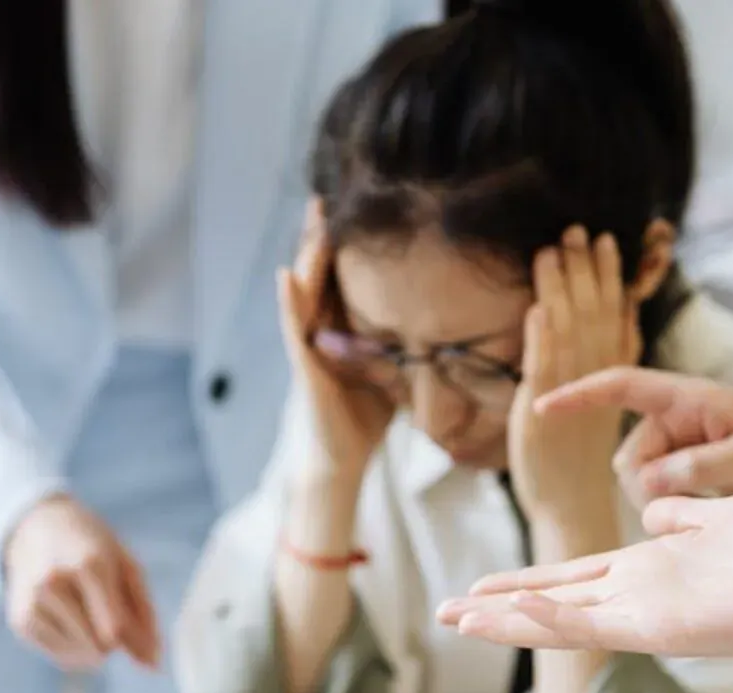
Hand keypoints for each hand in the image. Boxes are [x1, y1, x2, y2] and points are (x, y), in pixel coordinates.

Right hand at [4, 494, 159, 670]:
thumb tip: (153, 665)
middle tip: (105, 610)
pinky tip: (68, 620)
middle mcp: (54, 583)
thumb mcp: (127, 569)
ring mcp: (32, 602)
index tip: (127, 626)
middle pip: (98, 647)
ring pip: (79, 656)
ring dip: (92, 646)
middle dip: (112, 641)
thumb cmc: (94, 549)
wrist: (38, 529)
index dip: (127, 638)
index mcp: (88, 564)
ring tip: (85, 611)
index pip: (113, 628)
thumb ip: (144, 617)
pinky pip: (60, 657)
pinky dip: (72, 649)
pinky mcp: (19, 621)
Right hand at [279, 201, 393, 486]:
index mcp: (342, 327)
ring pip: (305, 290)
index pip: (344, 274)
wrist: (341, 457)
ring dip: (307, 254)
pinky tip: (287, 275)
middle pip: (321, 272)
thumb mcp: (392, 367)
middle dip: (324, 235)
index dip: (349, 241)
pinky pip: (294, 328)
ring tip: (313, 217)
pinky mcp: (304, 366)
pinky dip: (289, 301)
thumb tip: (446, 322)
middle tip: (328, 194)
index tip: (361, 202)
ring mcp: (308, 345)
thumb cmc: (365, 415)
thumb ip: (403, 341)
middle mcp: (321, 329)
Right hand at [436, 494, 732, 656]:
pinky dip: (556, 619)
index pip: (571, 580)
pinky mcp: (668, 627)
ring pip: (565, 621)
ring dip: (511, 620)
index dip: (523, 585)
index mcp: (651, 572)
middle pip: (554, 605)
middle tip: (445, 614)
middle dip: (499, 611)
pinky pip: (602, 623)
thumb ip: (682, 518)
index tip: (477, 587)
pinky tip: (517, 612)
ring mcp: (651, 616)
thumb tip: (651, 511)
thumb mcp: (722, 518)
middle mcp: (642, 599)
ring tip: (461, 618)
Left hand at [508, 227, 638, 525]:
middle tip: (576, 230)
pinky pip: (545, 372)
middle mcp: (596, 381)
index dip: (611, 279)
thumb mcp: (597, 403)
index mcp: (612, 376)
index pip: (614, 316)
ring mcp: (569, 397)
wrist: (570, 507)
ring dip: (560, 292)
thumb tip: (601, 324)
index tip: (609, 241)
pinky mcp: (542, 415)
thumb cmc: (579, 460)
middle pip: (593, 316)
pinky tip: (538, 309)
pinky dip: (542, 340)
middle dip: (584, 272)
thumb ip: (601, 363)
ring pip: (569, 334)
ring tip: (552, 252)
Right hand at [537, 366, 732, 505]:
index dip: (580, 395)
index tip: (542, 407)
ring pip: (635, 481)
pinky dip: (667, 505)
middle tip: (692, 503)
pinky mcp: (675, 470)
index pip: (622, 386)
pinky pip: (650, 492)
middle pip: (627, 456)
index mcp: (687, 398)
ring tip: (710, 501)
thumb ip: (701, 466)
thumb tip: (647, 482)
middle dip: (647, 486)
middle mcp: (671, 418)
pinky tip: (703, 505)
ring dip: (659, 499)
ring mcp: (671, 445)